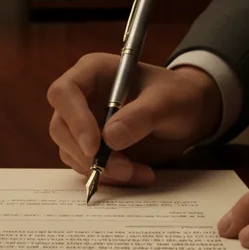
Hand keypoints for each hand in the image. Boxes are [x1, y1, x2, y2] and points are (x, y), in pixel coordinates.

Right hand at [47, 54, 221, 185]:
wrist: (188, 115)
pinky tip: (138, 174)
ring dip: (101, 170)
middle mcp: (82, 97)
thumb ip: (140, 116)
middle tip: (122, 169)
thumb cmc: (177, 96)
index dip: (74, 119)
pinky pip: (86, 166)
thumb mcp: (167, 102)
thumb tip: (109, 138)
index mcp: (93, 72)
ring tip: (139, 173)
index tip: (94, 146)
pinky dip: (109, 177)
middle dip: (87, 154)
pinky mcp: (91, 147)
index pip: (64, 92)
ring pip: (71, 152)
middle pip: (60, 127)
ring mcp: (83, 123)